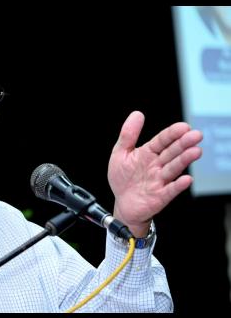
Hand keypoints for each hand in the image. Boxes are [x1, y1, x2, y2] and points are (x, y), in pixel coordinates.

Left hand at [108, 111, 202, 236]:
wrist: (123, 203)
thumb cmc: (123, 178)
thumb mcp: (120, 153)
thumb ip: (128, 135)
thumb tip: (137, 114)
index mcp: (148, 153)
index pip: (162, 141)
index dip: (172, 134)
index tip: (183, 126)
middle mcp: (157, 165)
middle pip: (171, 153)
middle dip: (183, 144)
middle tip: (196, 135)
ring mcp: (160, 180)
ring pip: (173, 169)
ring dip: (184, 160)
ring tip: (196, 151)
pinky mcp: (160, 196)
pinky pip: (170, 190)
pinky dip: (178, 185)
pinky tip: (186, 179)